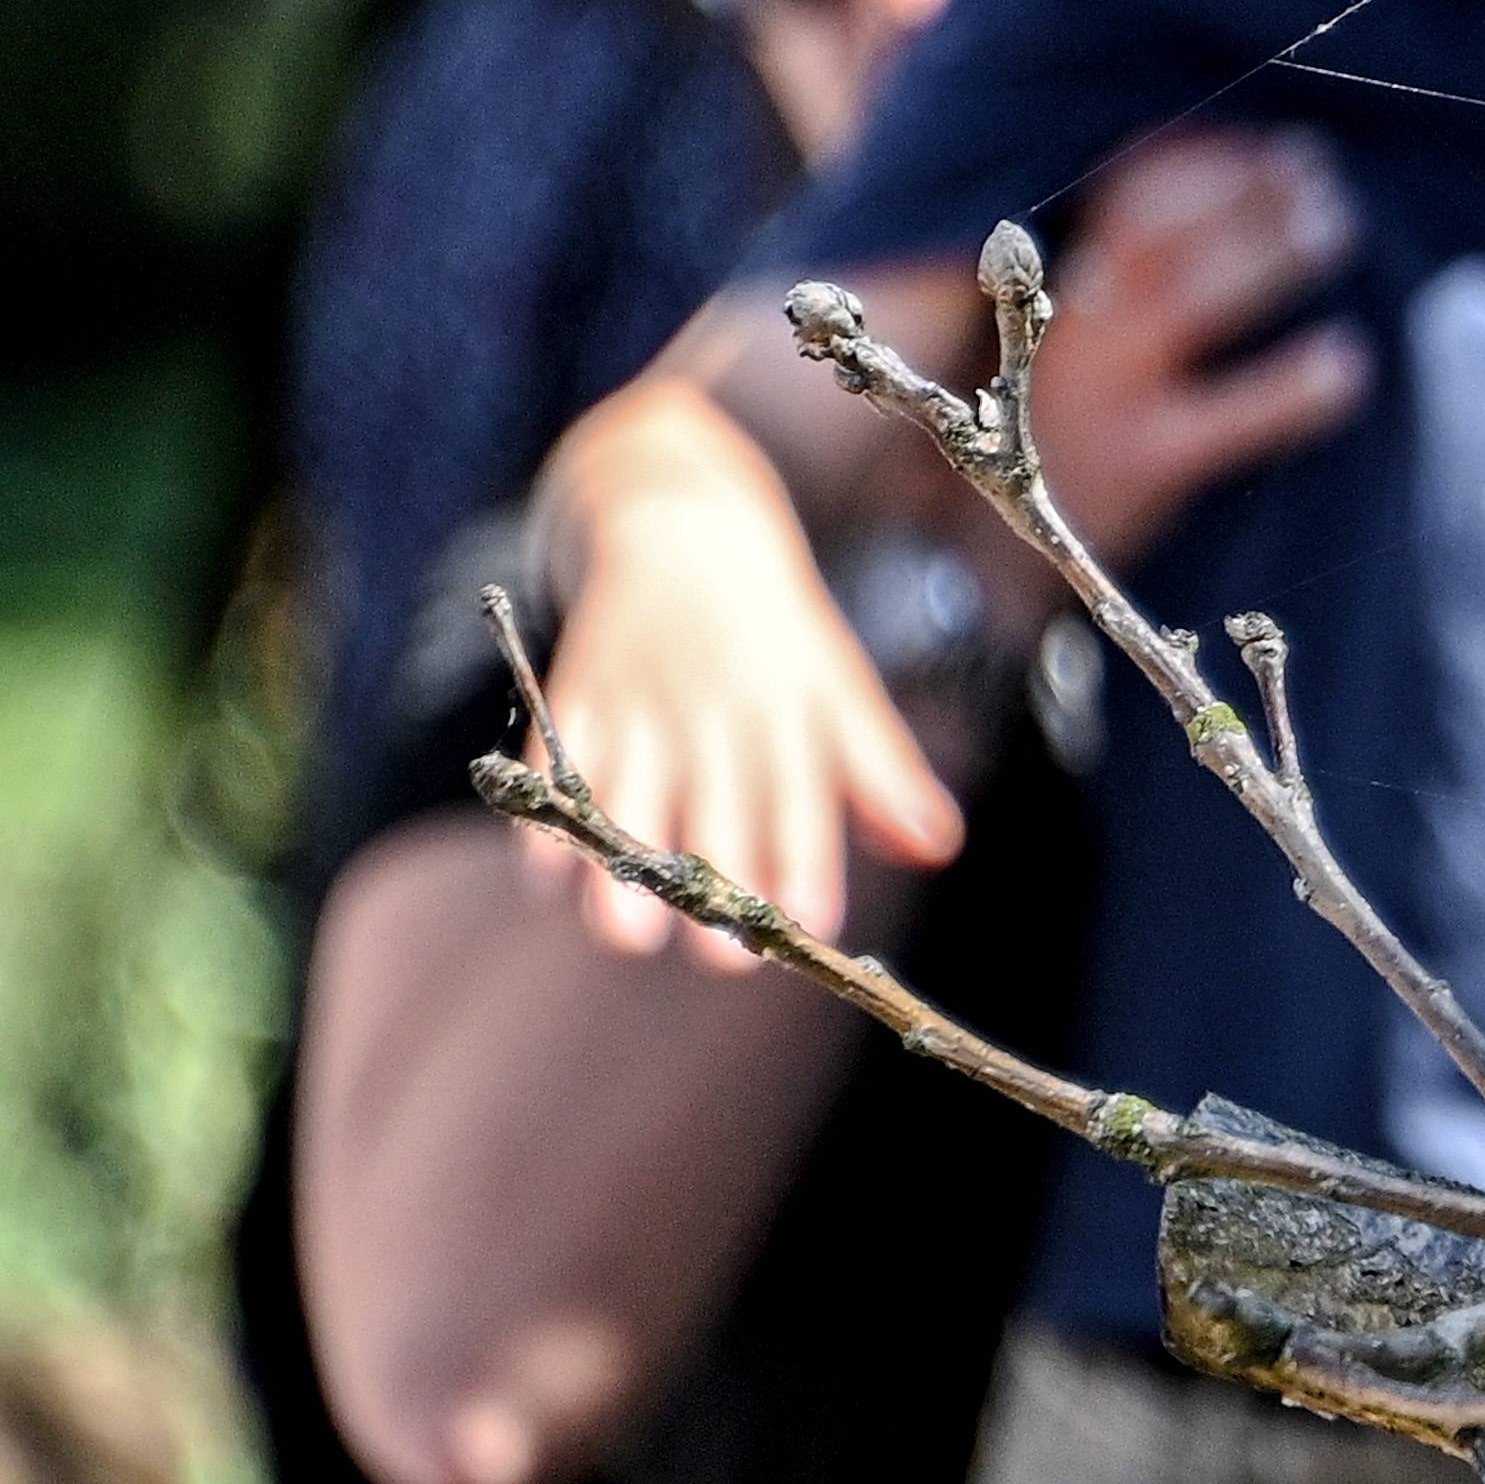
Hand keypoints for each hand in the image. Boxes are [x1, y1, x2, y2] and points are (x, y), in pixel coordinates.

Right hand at [528, 379, 962, 962]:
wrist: (685, 525)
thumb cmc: (776, 632)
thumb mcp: (838, 688)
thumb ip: (883, 775)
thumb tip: (938, 848)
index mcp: (790, 708)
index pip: (803, 795)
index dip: (806, 861)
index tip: (811, 923)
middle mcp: (716, 709)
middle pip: (716, 804)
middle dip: (718, 883)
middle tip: (725, 958)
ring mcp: (641, 700)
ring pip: (627, 790)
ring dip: (621, 864)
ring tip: (628, 934)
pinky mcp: (576, 691)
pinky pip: (555, 758)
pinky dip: (546, 816)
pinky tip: (550, 878)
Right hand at [1026, 129, 1373, 565]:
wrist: (999, 547)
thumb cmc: (1063, 418)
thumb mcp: (1075, 333)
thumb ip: (1130, 265)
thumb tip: (1230, 178)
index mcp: (1058, 287)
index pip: (1132, 199)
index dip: (1210, 167)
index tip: (1277, 151)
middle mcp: (1073, 331)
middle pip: (1159, 235)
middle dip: (1242, 197)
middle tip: (1318, 182)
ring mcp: (1104, 396)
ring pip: (1188, 303)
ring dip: (1265, 256)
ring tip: (1332, 228)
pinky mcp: (1141, 464)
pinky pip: (1227, 419)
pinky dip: (1292, 388)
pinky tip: (1348, 364)